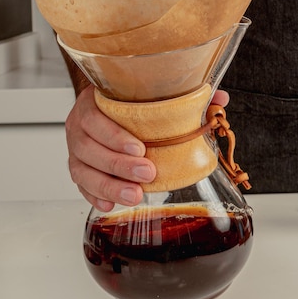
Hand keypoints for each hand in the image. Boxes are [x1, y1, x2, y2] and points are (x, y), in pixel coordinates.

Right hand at [65, 86, 229, 211]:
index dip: (114, 135)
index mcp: (94, 103)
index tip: (140, 147)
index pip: (95, 118)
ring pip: (82, 171)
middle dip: (118, 164)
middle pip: (88, 148)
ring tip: (134, 195)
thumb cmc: (131, 102)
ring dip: (109, 185)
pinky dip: (95, 196)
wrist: (107, 105)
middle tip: (146, 173)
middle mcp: (80, 126)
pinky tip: (111, 204)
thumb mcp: (154, 94)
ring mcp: (76, 149)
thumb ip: (184, 96)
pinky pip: (81, 185)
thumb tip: (220, 97)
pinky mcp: (79, 168)